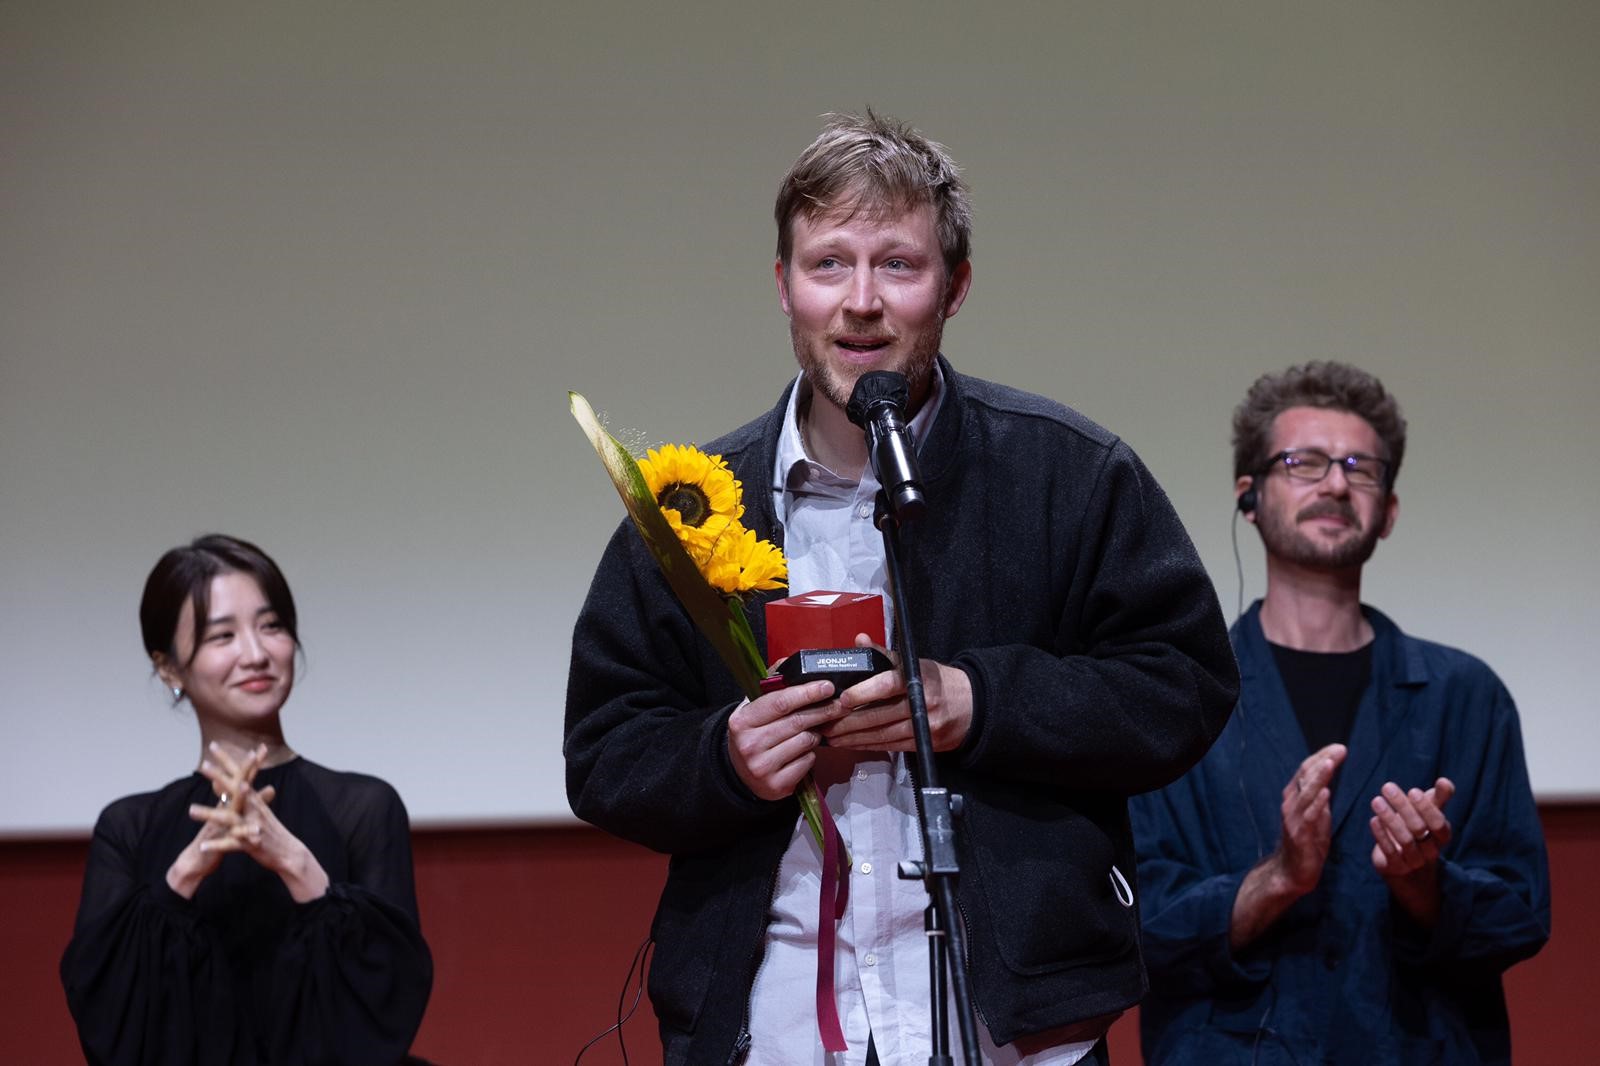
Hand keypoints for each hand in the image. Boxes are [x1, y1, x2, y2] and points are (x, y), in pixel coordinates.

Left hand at [175, 742, 328, 902]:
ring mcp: (251, 826)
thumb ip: (251, 796)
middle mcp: (253, 810)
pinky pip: (231, 844)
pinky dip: (218, 845)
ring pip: (228, 818)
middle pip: (234, 790)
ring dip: (209, 814)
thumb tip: (242, 782)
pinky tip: (204, 846)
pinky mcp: (250, 844)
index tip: (214, 746)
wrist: (289, 853)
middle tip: (203, 764)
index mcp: (254, 800)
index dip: (227, 761)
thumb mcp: (262, 811)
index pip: (239, 775)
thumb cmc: (272, 831)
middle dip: (219, 776)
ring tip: (190, 810)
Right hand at [727, 679, 847, 800]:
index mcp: (741, 721)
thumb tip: (790, 662)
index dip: (807, 693)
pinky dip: (810, 754)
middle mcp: (749, 744)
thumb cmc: (753, 734)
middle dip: (823, 710)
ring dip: (815, 734)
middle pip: (797, 722)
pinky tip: (803, 752)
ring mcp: (762, 767)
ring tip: (812, 731)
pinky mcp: (777, 785)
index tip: (827, 686)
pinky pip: (807, 762)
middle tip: (841, 704)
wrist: (740, 774)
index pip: (780, 703)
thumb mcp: (754, 709)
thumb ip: (772, 686)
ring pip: (805, 741)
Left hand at [817, 634, 972, 752]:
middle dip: (848, 722)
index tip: (843, 698)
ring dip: (853, 738)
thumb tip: (859, 640)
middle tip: (823, 722)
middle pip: (879, 715)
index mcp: (916, 678)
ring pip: (881, 734)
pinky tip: (850, 744)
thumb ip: (884, 654)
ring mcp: (922, 726)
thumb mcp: (913, 662)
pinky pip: (889, 746)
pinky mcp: (922, 743)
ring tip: (830, 736)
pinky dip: (867, 746)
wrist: (970, 706)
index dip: (864, 692)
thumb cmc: (934, 681)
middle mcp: (920, 703)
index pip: (888, 684)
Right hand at [1275, 743, 1346, 895]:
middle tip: (1340, 749)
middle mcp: (1291, 803)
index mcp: (1295, 797)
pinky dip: (1317, 803)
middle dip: (1323, 761)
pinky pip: (1309, 816)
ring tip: (1330, 763)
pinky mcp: (1300, 834)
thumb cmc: (1307, 844)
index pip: (1307, 770)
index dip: (1322, 757)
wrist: (1292, 872)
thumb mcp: (1316, 817)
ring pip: (1306, 792)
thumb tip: (1328, 784)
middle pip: (1305, 776)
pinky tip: (1325, 793)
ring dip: (1319, 777)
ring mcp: (1293, 818)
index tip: (1340, 747)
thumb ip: (1320, 801)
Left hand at [1369, 777, 1454, 878]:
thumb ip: (1438, 797)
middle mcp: (1430, 850)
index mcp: (1441, 836)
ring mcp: (1413, 861)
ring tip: (1376, 800)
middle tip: (1387, 787)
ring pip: (1404, 840)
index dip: (1427, 808)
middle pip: (1419, 828)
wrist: (1407, 865)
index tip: (1413, 790)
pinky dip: (1381, 835)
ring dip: (1389, 818)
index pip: (1439, 824)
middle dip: (1403, 806)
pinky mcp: (1396, 867)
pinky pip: (1389, 851)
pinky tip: (1374, 819)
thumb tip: (1445, 781)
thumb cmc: (1419, 830)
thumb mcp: (1429, 813)